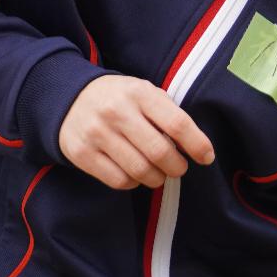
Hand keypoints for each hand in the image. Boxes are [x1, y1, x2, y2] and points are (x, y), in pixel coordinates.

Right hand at [58, 75, 214, 189]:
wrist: (69, 99)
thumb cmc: (119, 99)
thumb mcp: (144, 93)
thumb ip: (168, 114)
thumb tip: (195, 146)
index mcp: (138, 93)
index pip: (177, 123)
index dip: (197, 144)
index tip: (206, 157)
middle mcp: (116, 112)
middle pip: (159, 152)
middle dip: (177, 167)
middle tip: (178, 168)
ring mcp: (96, 133)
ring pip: (140, 170)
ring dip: (157, 178)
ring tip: (158, 173)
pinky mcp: (82, 153)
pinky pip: (119, 181)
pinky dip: (134, 183)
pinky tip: (135, 173)